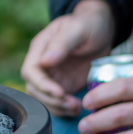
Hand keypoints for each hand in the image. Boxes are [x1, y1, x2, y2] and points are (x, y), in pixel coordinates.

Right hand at [20, 0, 115, 115]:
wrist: (101, 28)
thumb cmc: (88, 24)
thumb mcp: (77, 29)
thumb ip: (62, 44)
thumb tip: (44, 61)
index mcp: (40, 48)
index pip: (30, 71)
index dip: (42, 84)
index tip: (60, 92)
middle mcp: (42, 64)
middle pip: (34, 88)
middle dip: (51, 99)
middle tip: (72, 103)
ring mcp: (52, 76)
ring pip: (43, 98)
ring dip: (57, 107)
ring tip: (77, 108)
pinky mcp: (63, 84)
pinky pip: (57, 102)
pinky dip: (64, 109)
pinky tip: (77, 109)